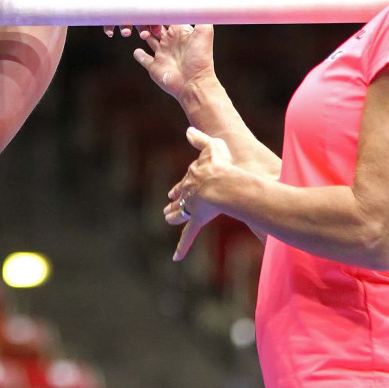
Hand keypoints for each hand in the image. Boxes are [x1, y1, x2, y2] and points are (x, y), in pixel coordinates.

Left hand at [94, 0, 176, 37]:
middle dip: (144, 32)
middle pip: (141, 26)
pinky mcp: (110, 12)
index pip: (153, 17)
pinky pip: (110, 24)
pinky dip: (109, 29)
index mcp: (145, 3)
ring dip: (126, 32)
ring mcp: (122, 13)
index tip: (157, 29)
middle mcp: (134, 11)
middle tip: (144, 34)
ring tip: (126, 32)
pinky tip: (110, 32)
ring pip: (126, 27)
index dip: (156, 25)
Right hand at [133, 0, 217, 101]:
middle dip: (148, 21)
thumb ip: (204, 10)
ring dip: (142, 34)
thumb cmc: (200, 57)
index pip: (168, 18)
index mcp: (180, 33)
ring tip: (136, 29)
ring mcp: (161, 55)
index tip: (151, 0)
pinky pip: (144, 59)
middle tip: (139, 12)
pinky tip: (136, 50)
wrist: (194, 83)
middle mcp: (170, 43)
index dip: (160, 10)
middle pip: (156, 28)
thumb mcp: (204, 29)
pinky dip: (139, 54)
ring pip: (148, 41)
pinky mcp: (154, 67)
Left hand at [163, 127, 231, 260]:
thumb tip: (189, 130)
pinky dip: (182, 247)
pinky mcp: (196, 220)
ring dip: (174, 215)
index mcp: (194, 175)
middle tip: (168, 205)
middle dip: (175, 200)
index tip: (176, 190)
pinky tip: (175, 258)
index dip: (182, 185)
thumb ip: (200, 139)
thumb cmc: (221, 165)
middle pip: (181, 197)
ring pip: (181, 213)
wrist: (220, 182)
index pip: (186, 181)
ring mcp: (192, 206)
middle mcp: (190, 191)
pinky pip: (188, 235)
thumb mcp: (212, 146)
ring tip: (167, 218)